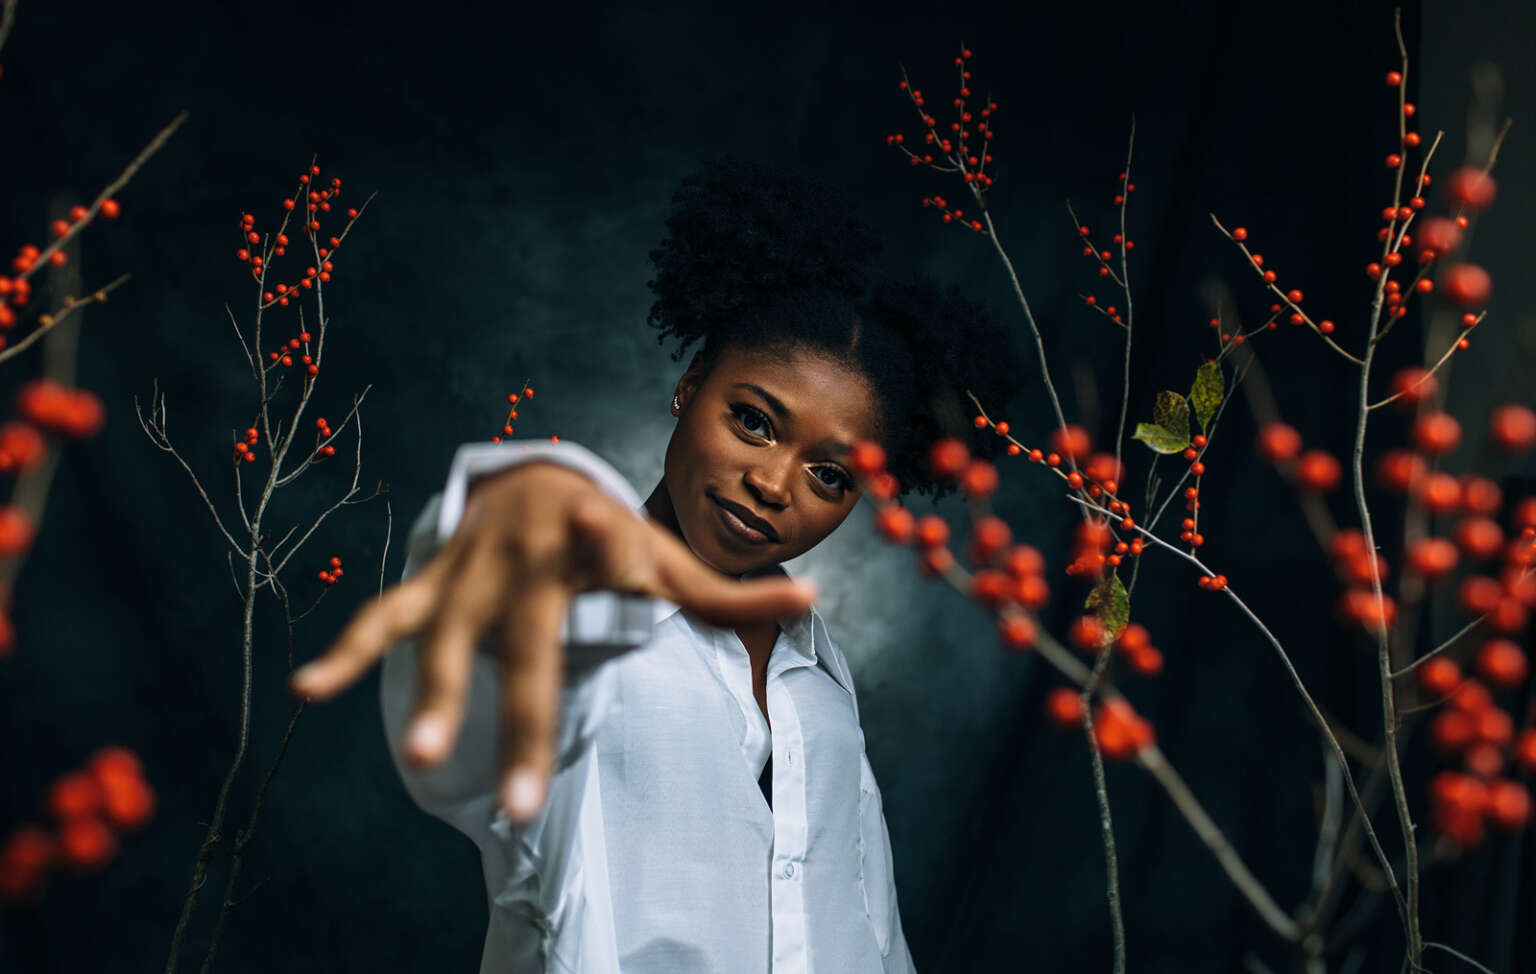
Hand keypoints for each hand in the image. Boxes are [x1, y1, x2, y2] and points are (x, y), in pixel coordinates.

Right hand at [287, 461, 817, 822]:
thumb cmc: (612, 535)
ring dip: (436, 692)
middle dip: (529, 718)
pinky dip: (348, 650)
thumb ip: (727, 592)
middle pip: (534, 640)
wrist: (537, 473)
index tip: (611, 533)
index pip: (618, 550)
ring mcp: (476, 568)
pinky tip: (307, 690)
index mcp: (600, 539)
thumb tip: (813, 600)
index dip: (619, 547)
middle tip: (527, 800)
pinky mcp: (434, 578)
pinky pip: (386, 614)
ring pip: (450, 633)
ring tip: (427, 757)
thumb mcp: (666, 557)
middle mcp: (535, 552)